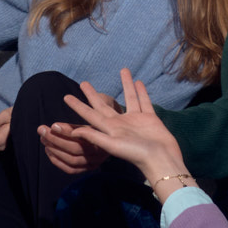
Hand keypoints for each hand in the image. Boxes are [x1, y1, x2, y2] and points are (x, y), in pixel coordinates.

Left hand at [38, 117, 106, 175]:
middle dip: (55, 139)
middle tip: (42, 130)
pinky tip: (50, 152)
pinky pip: (71, 169)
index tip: (52, 125)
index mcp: (103, 138)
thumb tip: (54, 127)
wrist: (111, 137)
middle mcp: (100, 153)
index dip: (65, 132)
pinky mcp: (89, 168)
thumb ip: (72, 127)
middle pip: (74, 149)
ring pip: (72, 160)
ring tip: (44, 140)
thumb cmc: (97, 127)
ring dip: (55, 150)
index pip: (81, 137)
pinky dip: (58, 162)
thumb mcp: (88, 123)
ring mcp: (95, 163)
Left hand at [63, 71, 189, 183]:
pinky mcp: (149, 118)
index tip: (66, 97)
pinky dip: (142, 92)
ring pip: (129, 97)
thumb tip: (74, 130)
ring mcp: (136, 119)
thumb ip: (95, 136)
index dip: (78, 106)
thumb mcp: (112, 145)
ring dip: (126, 84)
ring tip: (123, 69)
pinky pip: (144, 101)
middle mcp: (121, 122)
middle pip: (104, 105)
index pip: (90, 114)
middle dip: (93, 94)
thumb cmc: (136, 154)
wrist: (160, 158)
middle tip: (83, 83)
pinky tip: (139, 81)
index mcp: (109, 128)